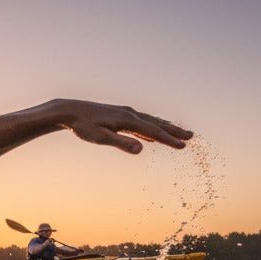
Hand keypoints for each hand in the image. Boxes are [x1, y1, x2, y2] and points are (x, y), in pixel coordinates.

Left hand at [50, 100, 191, 153]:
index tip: (183, 146)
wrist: (69, 110)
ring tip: (178, 133)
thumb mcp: (101, 137)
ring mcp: (125, 113)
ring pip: (150, 121)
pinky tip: (151, 134)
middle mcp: (130, 114)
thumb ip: (122, 143)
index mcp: (128, 120)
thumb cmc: (83, 126)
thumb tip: (141, 149)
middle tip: (191, 137)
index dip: (169, 139)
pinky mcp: (119, 115)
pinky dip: (150, 126)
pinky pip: (140, 121)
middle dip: (174, 131)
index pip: (154, 132)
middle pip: (156, 123)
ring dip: (165, 127)